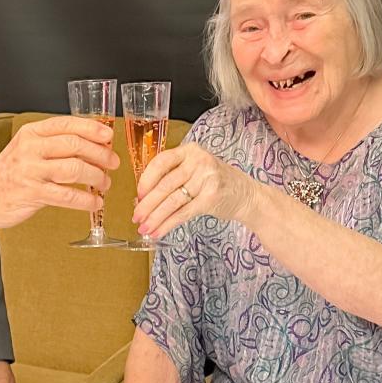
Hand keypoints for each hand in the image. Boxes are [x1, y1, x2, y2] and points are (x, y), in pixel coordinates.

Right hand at [0, 117, 118, 240]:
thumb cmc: (8, 175)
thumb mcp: (26, 150)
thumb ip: (52, 145)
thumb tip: (90, 145)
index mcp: (31, 133)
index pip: (67, 124)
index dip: (92, 129)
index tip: (108, 136)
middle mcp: (31, 149)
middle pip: (75, 145)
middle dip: (100, 154)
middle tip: (112, 163)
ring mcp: (31, 171)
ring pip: (74, 169)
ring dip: (96, 177)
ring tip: (104, 183)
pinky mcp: (32, 193)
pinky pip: (67, 196)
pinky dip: (86, 200)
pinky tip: (94, 202)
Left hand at [133, 144, 255, 241]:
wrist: (245, 195)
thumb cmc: (215, 182)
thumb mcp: (195, 170)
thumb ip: (173, 177)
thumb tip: (142, 199)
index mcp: (190, 151)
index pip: (161, 162)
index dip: (146, 180)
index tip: (137, 195)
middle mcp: (198, 161)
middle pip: (165, 184)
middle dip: (147, 204)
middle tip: (136, 217)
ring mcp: (206, 178)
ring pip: (172, 201)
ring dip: (155, 218)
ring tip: (144, 229)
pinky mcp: (211, 197)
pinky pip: (183, 213)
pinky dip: (168, 224)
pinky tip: (158, 232)